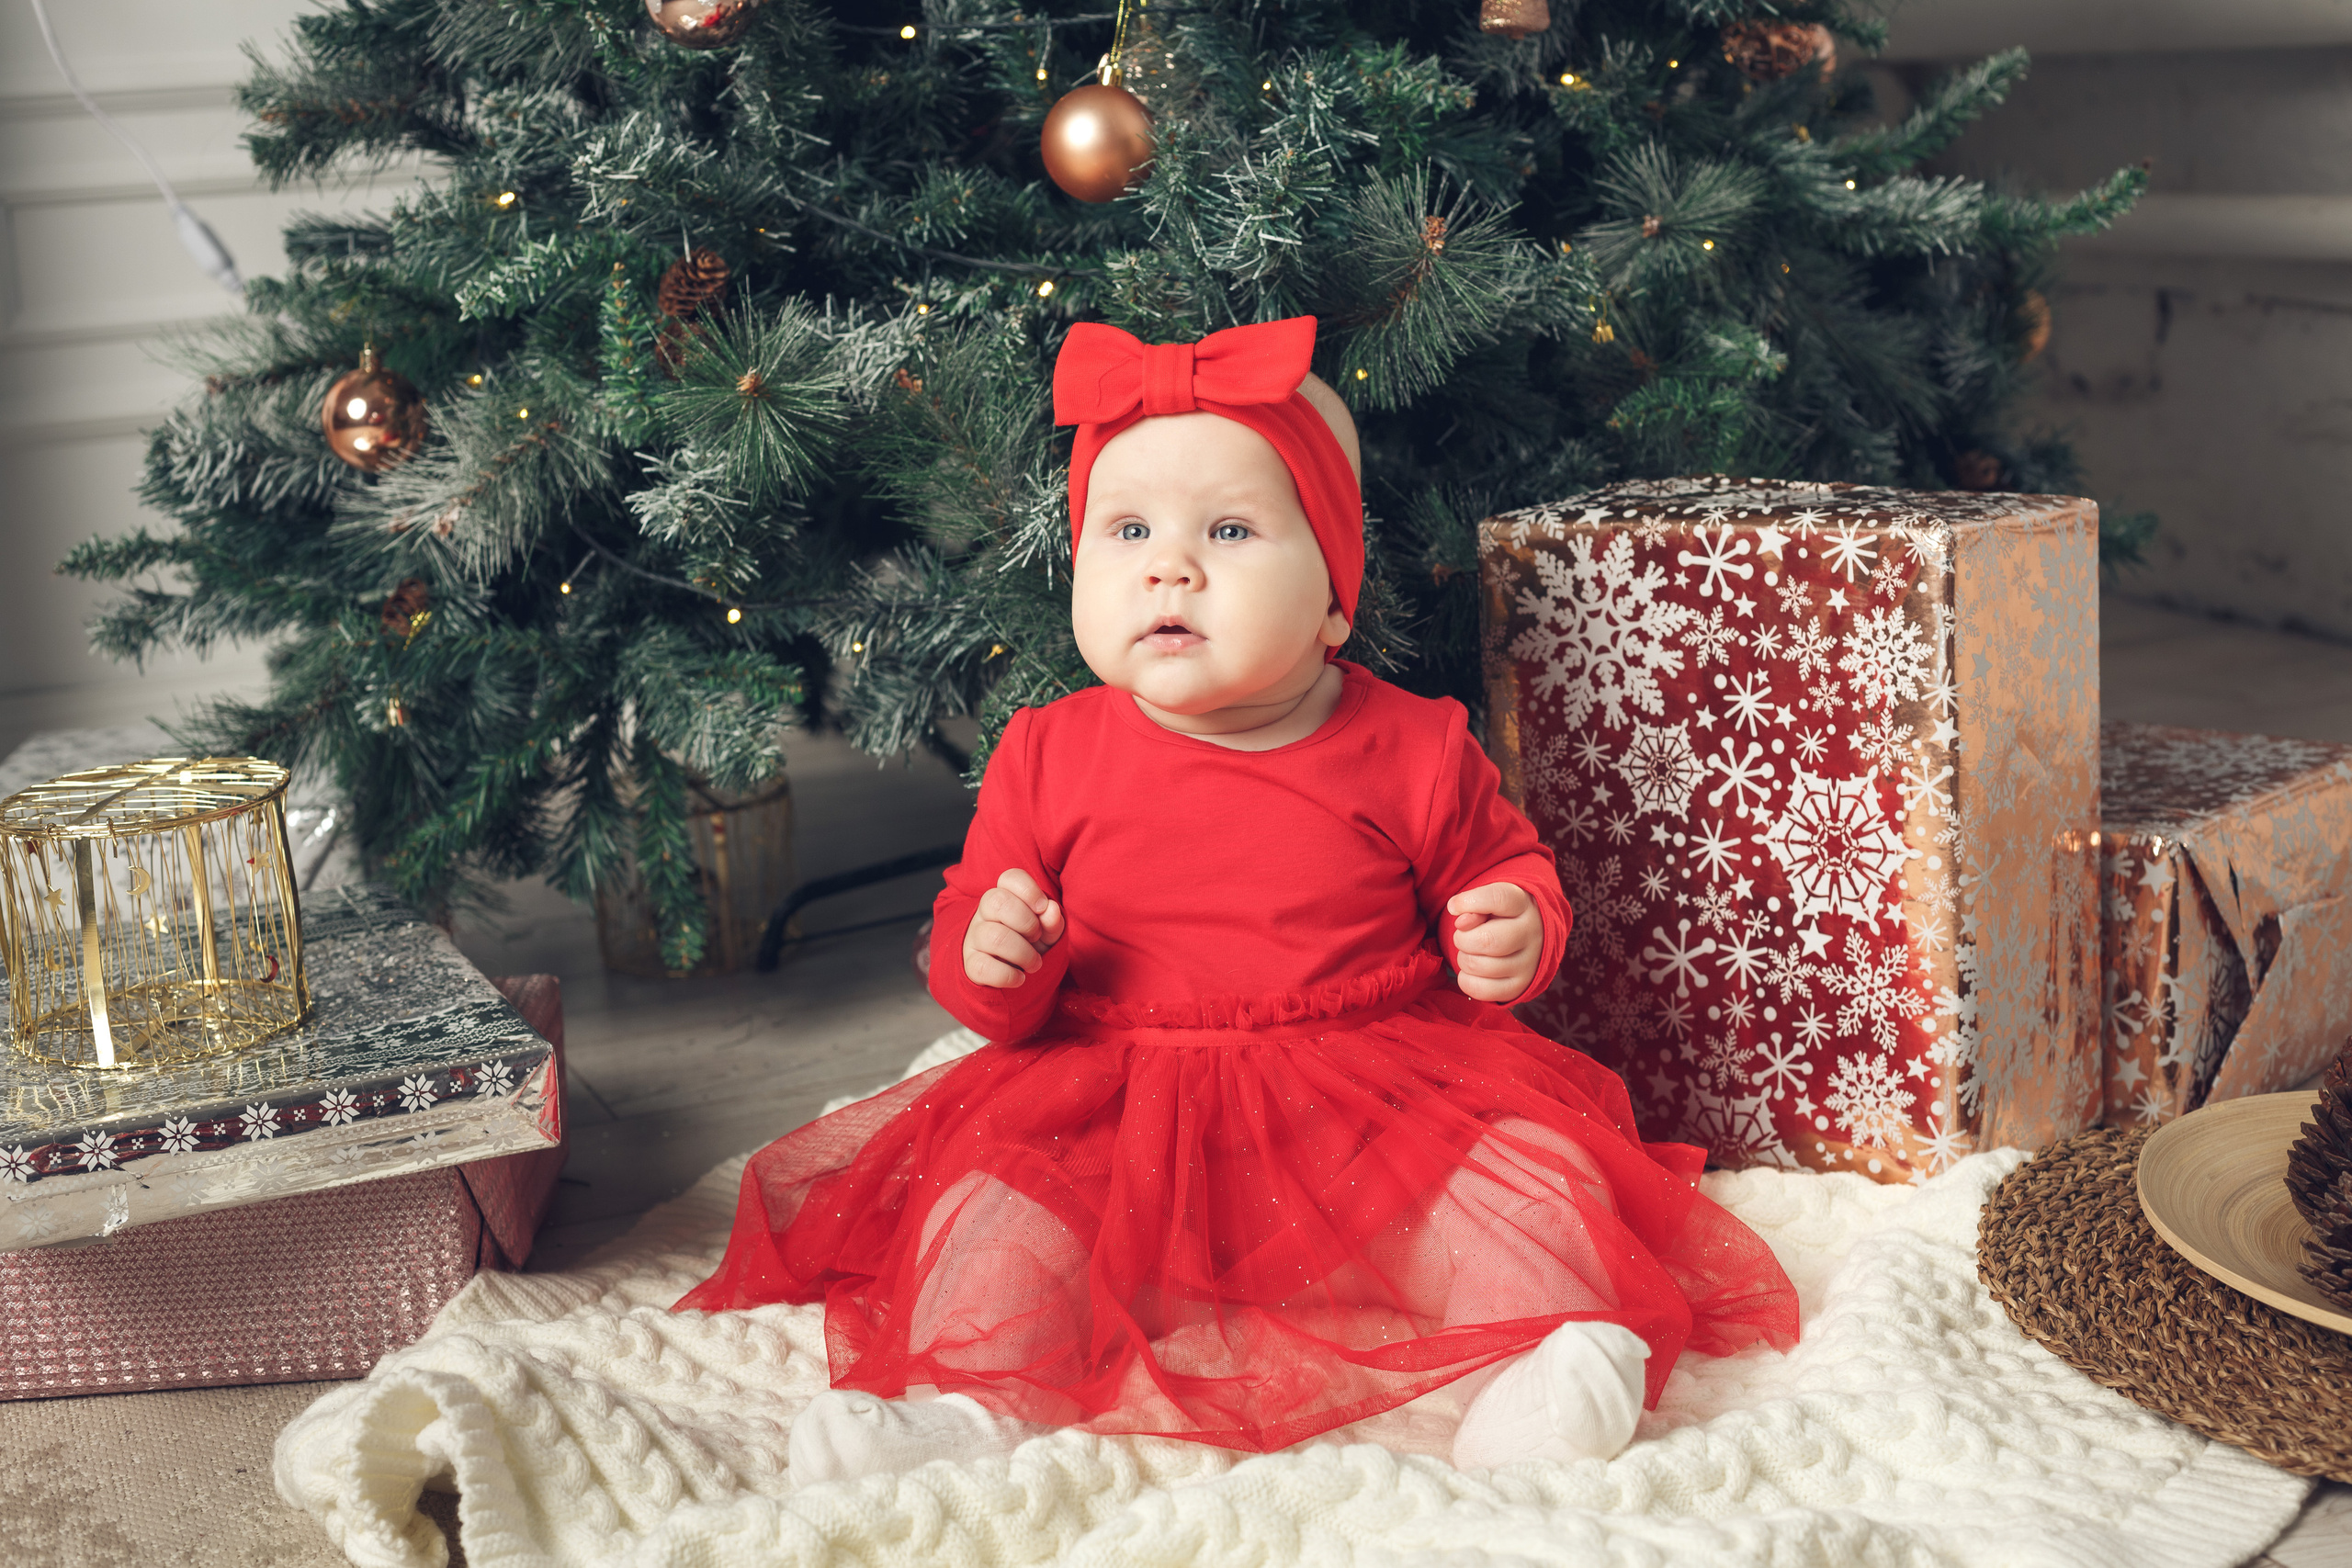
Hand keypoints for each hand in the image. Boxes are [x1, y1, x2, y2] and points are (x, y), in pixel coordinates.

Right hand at [963, 868, 1065, 988]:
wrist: (1009, 974)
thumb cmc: (1028, 944)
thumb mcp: (1046, 932)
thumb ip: (1052, 921)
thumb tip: (1052, 910)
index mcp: (1004, 897)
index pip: (1009, 878)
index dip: (1028, 890)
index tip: (1042, 907)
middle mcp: (984, 914)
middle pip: (996, 901)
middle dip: (1026, 921)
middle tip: (1036, 937)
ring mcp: (974, 938)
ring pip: (993, 936)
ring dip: (1023, 953)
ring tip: (1034, 963)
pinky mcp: (970, 965)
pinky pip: (984, 967)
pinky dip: (1008, 975)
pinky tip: (1019, 978)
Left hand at [1447, 882, 1542, 1003]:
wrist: (1528, 938)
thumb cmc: (1500, 916)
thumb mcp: (1489, 902)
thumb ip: (1473, 905)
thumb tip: (1461, 922)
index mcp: (1523, 904)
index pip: (1499, 899)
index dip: (1469, 902)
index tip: (1454, 907)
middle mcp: (1531, 934)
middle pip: (1486, 940)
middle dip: (1463, 939)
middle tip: (1464, 936)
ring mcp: (1528, 963)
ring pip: (1479, 966)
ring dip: (1464, 959)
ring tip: (1472, 952)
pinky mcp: (1519, 987)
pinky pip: (1481, 990)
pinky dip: (1466, 980)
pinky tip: (1472, 971)